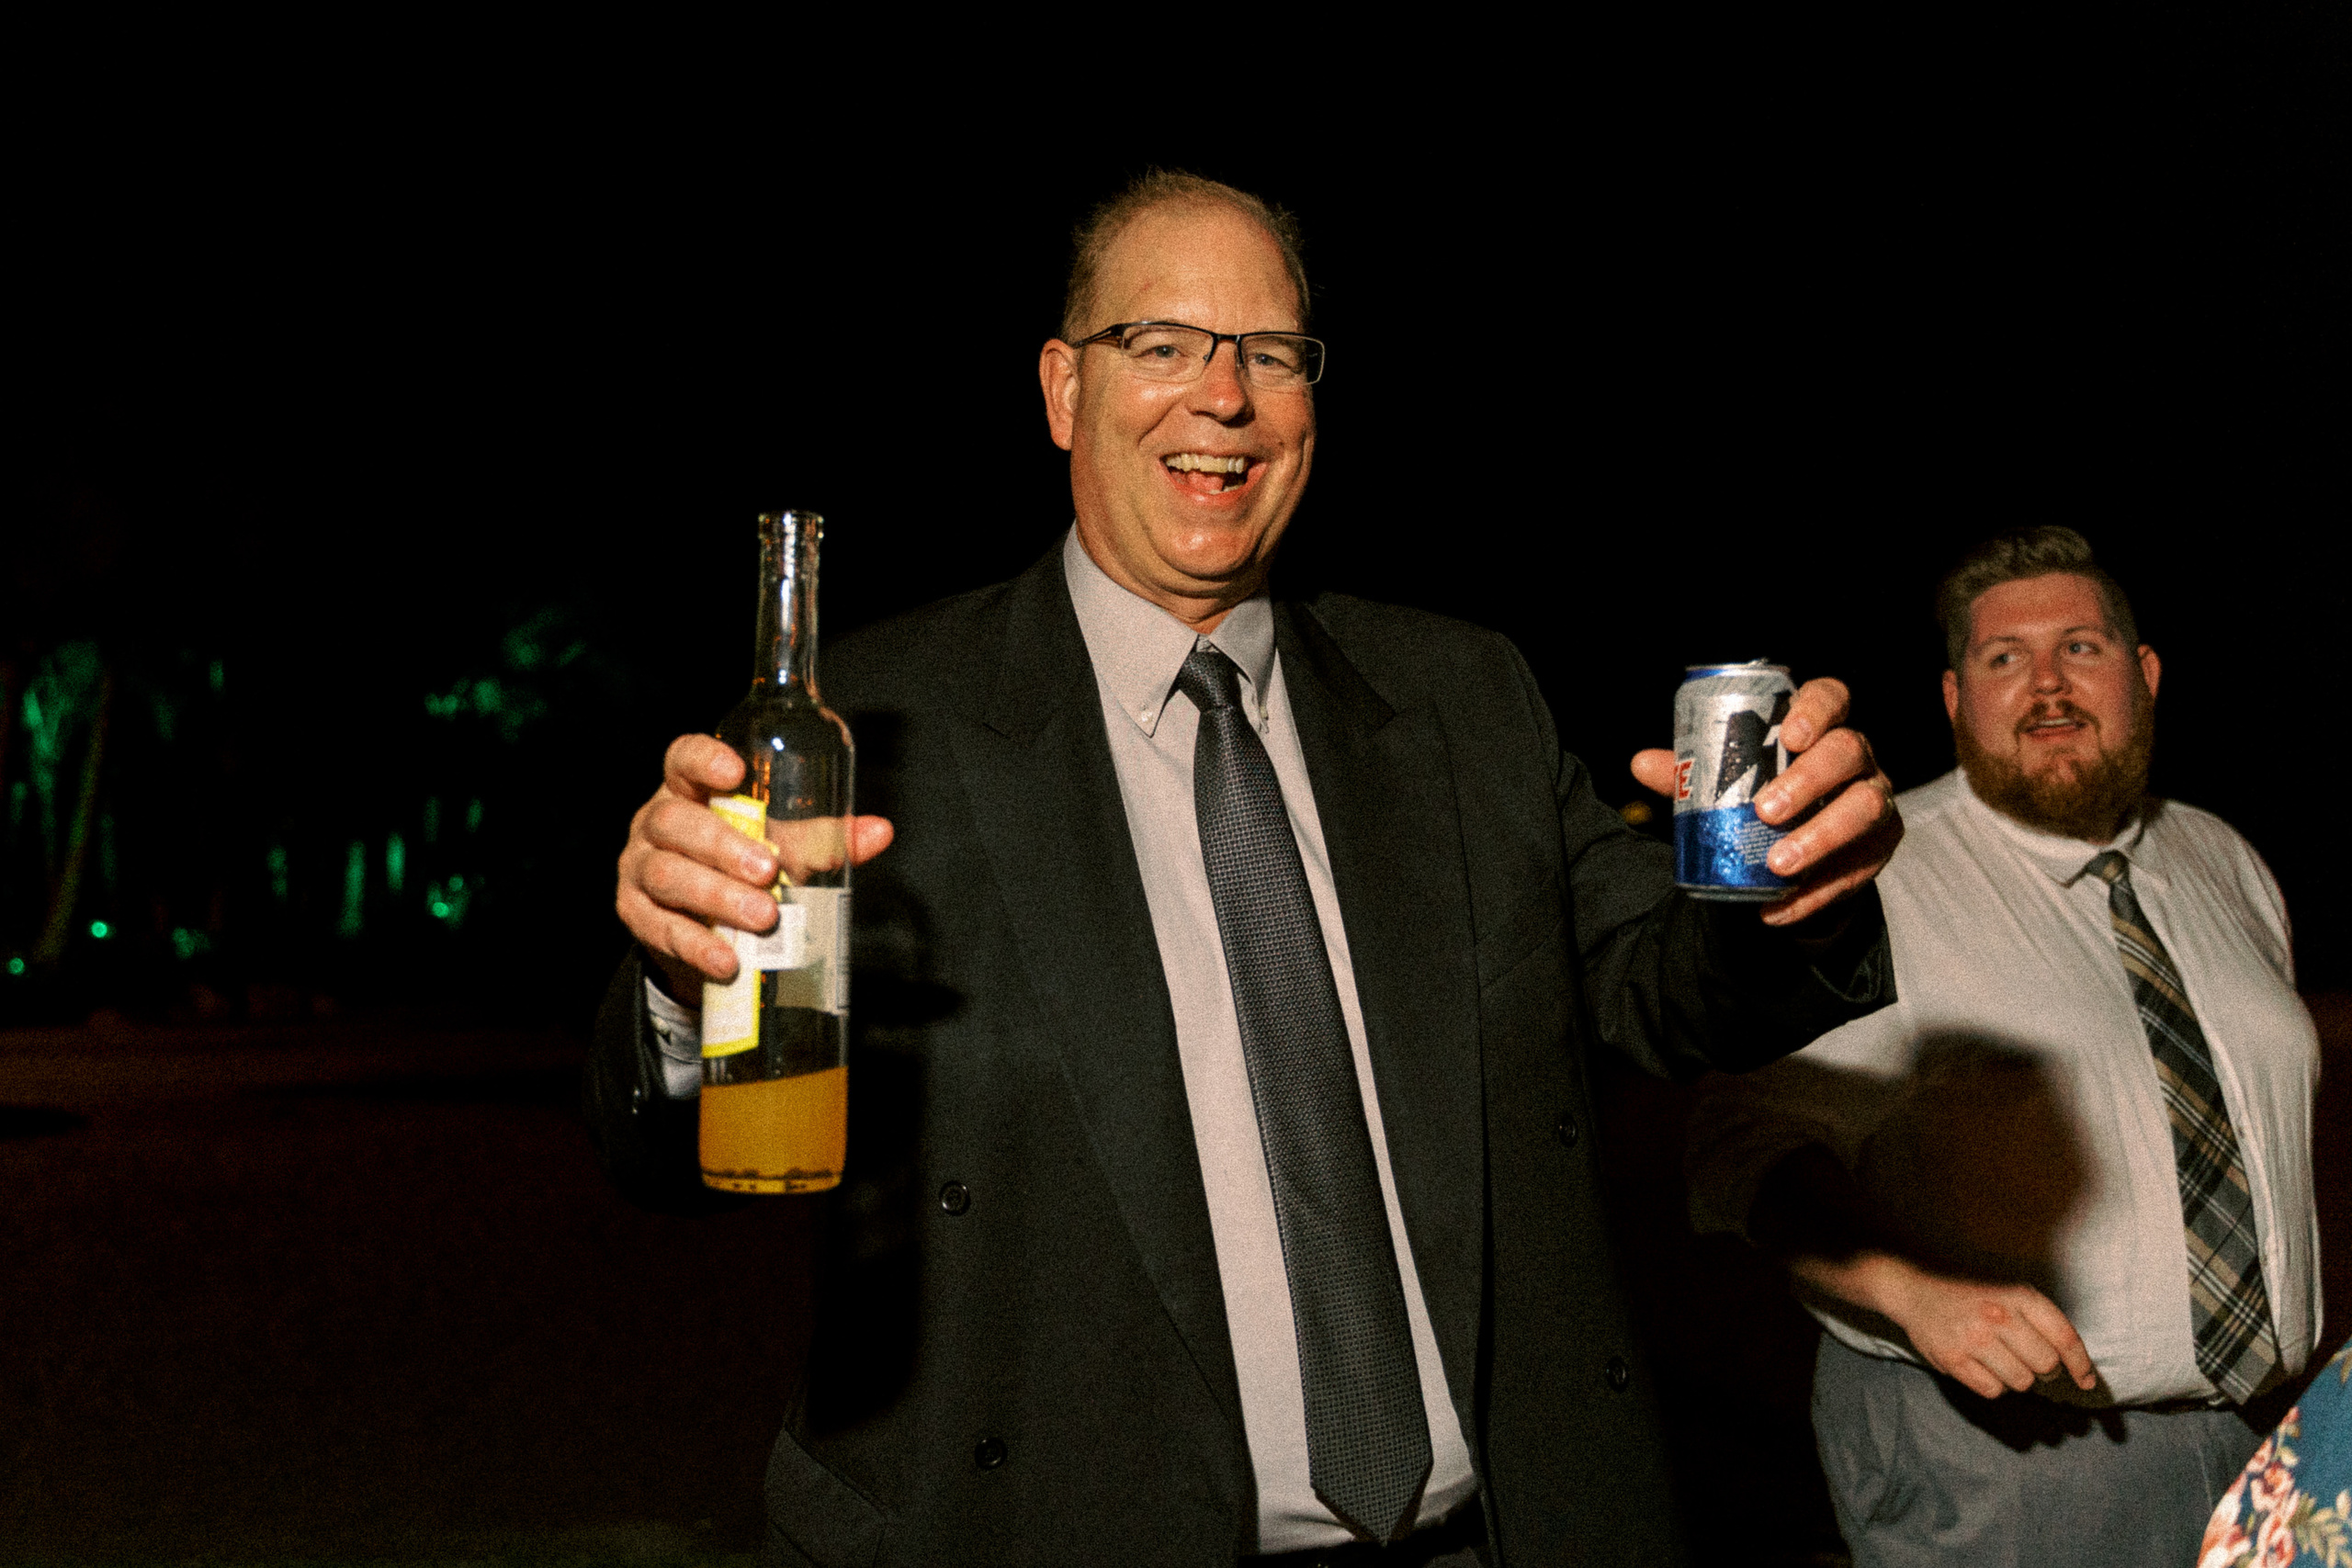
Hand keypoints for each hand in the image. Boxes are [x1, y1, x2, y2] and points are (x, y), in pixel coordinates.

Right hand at [616, 734, 895, 997]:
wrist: (702, 929)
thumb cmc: (742, 867)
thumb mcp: (779, 845)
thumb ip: (822, 838)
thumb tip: (878, 831)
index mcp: (689, 791)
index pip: (682, 759)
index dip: (703, 760)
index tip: (735, 771)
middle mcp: (655, 824)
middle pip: (675, 823)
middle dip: (724, 846)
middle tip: (768, 870)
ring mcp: (638, 869)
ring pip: (667, 875)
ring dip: (717, 898)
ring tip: (764, 918)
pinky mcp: (636, 916)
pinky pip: (661, 929)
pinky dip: (697, 945)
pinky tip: (728, 960)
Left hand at [1631, 676, 1902, 925]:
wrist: (1794, 859)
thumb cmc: (1759, 798)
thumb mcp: (1726, 784)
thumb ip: (1690, 773)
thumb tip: (1641, 764)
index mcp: (1818, 729)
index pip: (1831, 697)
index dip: (1816, 709)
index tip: (1790, 735)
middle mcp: (1856, 758)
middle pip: (1847, 752)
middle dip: (1809, 780)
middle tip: (1767, 811)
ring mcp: (1874, 800)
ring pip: (1865, 807)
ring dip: (1821, 837)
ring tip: (1778, 863)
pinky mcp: (1878, 848)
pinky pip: (1858, 869)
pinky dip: (1817, 893)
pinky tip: (1781, 909)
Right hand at [1810, 1252, 2096, 1399]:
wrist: (1914, 1293)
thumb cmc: (1972, 1298)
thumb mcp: (2008, 1295)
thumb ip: (2041, 1323)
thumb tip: (2077, 1369)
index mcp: (2017, 1296)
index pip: (2064, 1337)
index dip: (2081, 1365)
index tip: (2087, 1383)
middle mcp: (1998, 1315)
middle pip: (2046, 1366)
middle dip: (2043, 1370)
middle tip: (2029, 1361)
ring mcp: (1974, 1338)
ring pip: (2022, 1383)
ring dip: (2016, 1378)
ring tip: (1998, 1359)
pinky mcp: (1954, 1359)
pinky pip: (1994, 1391)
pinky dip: (1992, 1385)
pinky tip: (1979, 1366)